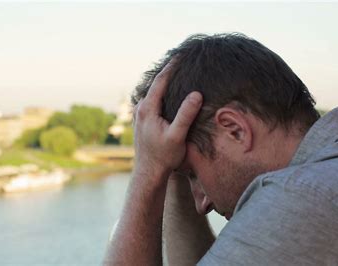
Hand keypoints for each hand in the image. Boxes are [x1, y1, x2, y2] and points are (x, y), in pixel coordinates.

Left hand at [133, 62, 202, 183]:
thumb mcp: (177, 136)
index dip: (172, 66)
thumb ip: (186, 114)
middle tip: (182, 57)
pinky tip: (172, 92)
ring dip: (166, 81)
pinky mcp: (143, 120)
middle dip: (169, 70)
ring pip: (154, 91)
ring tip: (179, 70)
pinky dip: (163, 91)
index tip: (182, 54)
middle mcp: (141, 108)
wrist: (148, 173)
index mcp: (148, 108)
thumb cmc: (163, 156)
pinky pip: (154, 99)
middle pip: (156, 83)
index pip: (161, 80)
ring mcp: (140, 114)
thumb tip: (196, 93)